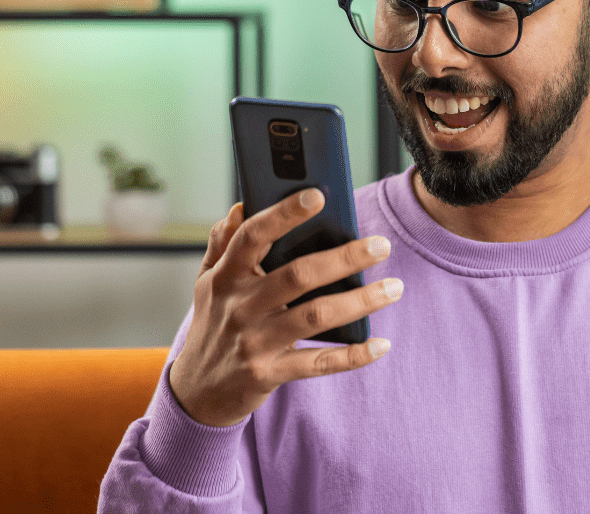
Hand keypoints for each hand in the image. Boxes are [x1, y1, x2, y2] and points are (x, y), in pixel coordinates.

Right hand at [168, 191, 401, 426]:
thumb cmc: (212, 325)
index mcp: (225, 276)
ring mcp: (254, 342)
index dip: (283, 214)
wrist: (195, 394)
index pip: (253, 236)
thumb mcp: (206, 283)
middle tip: (382, 245)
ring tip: (394, 288)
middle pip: (297, 275)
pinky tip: (381, 345)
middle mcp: (239, 307)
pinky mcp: (268, 374)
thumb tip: (241, 205)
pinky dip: (353, 355)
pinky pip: (317, 363)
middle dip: (344, 258)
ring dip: (360, 301)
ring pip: (315, 317)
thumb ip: (222, 243)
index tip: (318, 196)